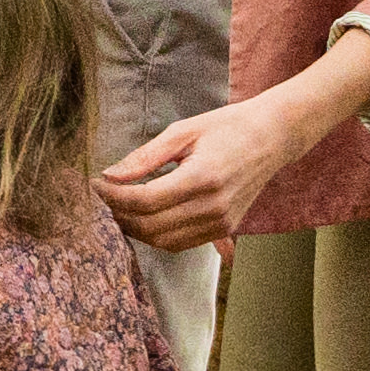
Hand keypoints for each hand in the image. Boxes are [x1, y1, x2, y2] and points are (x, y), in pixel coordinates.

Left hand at [102, 30, 369, 248]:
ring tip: (120, 207)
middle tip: (105, 195)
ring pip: (163, 241)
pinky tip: (144, 216)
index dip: (114, 196)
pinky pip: (181, 243)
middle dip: (119, 214)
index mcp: (202, 178)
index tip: (97, 182)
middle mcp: (213, 207)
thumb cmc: (227, 127)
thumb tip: (110, 174)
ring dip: (135, 229)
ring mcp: (221, 223)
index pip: (145, 201)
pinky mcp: (225, 229)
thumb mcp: (183, 132)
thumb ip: (145, 157)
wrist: (272, 138)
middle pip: (150, 226)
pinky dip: (156, 235)